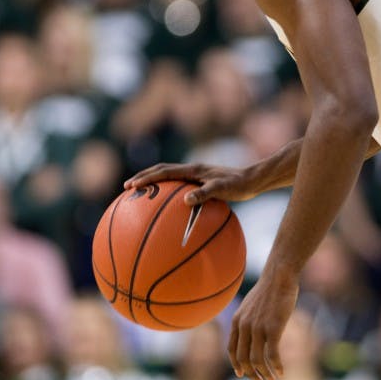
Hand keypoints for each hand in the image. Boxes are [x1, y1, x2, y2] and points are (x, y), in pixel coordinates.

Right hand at [123, 163, 264, 204]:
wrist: (254, 180)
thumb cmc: (239, 185)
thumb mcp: (223, 189)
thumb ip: (205, 193)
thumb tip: (186, 200)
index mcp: (193, 170)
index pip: (164, 172)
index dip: (146, 178)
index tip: (131, 186)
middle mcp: (191, 170)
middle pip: (161, 171)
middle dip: (143, 178)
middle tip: (127, 189)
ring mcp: (195, 176)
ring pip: (168, 178)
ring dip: (153, 184)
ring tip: (140, 196)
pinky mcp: (200, 183)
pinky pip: (179, 188)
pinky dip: (168, 194)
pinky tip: (167, 210)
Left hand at [228, 267, 298, 379]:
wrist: (279, 275)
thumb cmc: (269, 289)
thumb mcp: (251, 305)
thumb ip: (247, 319)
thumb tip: (250, 331)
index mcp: (237, 321)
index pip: (232, 350)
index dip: (236, 365)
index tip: (242, 374)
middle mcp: (244, 326)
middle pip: (243, 359)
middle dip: (251, 374)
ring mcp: (257, 328)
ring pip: (257, 360)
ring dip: (265, 373)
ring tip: (272, 379)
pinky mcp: (273, 328)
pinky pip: (272, 355)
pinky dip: (277, 366)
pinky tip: (282, 371)